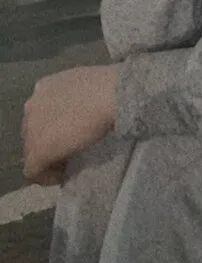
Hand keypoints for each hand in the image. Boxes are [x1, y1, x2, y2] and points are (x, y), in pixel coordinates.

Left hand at [21, 65, 119, 183]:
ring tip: (70, 159)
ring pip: (31, 151)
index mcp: (42, 87)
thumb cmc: (107, 87)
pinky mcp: (37, 152)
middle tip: (71, 147)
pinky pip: (34, 171)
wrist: (109, 96)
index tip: (72, 134)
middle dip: (49, 141)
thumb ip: (73, 97)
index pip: (40, 114)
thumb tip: (80, 111)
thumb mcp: (85, 85)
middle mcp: (31, 106)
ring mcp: (31, 130)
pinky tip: (65, 174)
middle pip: (33, 133)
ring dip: (49, 157)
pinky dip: (47, 176)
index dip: (54, 128)